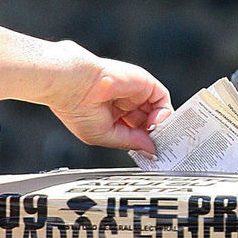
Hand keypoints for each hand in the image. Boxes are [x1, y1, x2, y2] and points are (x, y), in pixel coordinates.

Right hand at [0, 27, 171, 153]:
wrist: (72, 85)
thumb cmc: (77, 109)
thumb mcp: (105, 136)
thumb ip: (130, 142)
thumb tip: (151, 150)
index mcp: (113, 116)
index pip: (137, 131)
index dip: (145, 143)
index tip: (151, 155)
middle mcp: (125, 103)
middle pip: (150, 122)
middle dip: (157, 136)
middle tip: (161, 149)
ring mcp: (134, 92)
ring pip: (159, 111)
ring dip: (162, 127)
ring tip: (158, 138)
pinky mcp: (142, 82)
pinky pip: (162, 98)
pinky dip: (165, 113)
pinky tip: (156, 124)